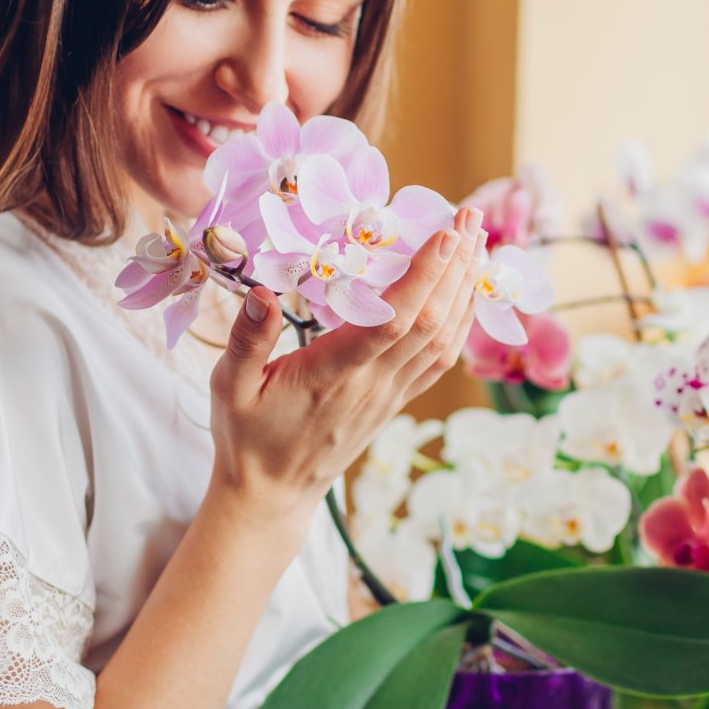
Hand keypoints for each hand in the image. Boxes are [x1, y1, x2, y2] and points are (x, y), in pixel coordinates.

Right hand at [204, 207, 482, 531]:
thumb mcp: (229, 387)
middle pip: (431, 321)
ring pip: (444, 339)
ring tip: (479, 241)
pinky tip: (468, 292)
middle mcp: (373, 383)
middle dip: (457, 266)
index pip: (393, 321)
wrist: (273, 493)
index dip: (425, 276)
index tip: (447, 234)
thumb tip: (261, 292)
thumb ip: (247, 340)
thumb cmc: (248, 436)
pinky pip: (440, 358)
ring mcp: (391, 394)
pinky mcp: (396, 400)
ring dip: (465, 288)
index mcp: (333, 373)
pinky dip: (462, 321)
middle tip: (472, 215)